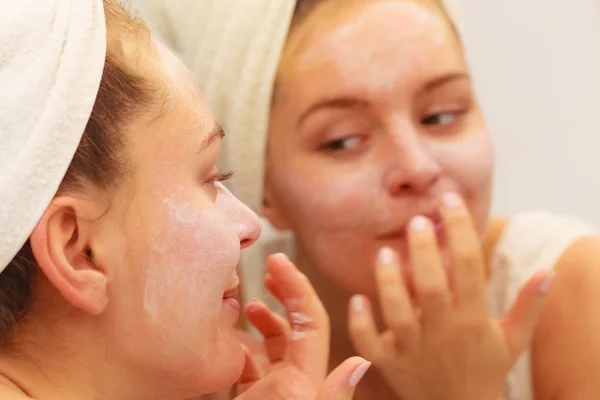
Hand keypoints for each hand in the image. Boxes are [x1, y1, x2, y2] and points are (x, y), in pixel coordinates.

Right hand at [235, 253, 371, 399]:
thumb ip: (333, 392)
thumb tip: (360, 362)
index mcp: (306, 381)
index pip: (310, 322)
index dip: (296, 286)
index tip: (277, 260)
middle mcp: (294, 383)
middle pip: (296, 328)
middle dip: (286, 295)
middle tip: (270, 271)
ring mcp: (272, 392)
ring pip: (276, 347)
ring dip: (266, 319)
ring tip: (251, 304)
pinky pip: (250, 369)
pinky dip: (243, 350)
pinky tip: (234, 340)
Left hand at [348, 192, 552, 399]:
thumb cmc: (486, 368)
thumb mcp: (513, 339)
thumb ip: (529, 306)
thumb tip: (549, 271)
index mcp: (473, 320)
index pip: (468, 267)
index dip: (460, 230)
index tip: (450, 200)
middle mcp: (443, 333)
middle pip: (432, 287)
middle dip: (423, 252)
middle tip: (416, 220)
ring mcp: (414, 351)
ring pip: (398, 314)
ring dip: (390, 284)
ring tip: (385, 253)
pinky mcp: (390, 365)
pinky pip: (371, 344)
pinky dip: (362, 324)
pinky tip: (358, 299)